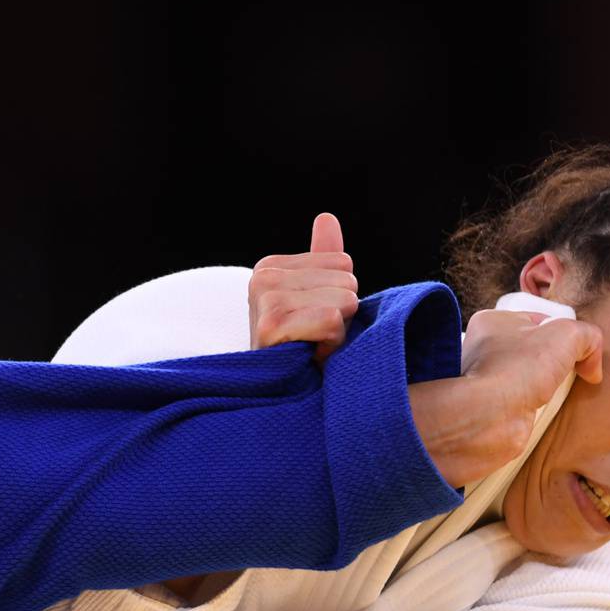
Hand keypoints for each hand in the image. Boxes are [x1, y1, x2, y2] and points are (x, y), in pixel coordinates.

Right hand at [249, 212, 357, 360]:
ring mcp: (264, 300)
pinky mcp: (270, 326)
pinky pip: (331, 320)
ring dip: (336, 330)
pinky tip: (310, 355)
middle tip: (314, 336)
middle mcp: (262, 277)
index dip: (339, 296)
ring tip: (311, 345)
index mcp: (270, 266)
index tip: (314, 319)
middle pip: (347, 279)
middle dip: (340, 313)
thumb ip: (322, 258)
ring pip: (343, 300)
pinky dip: (330, 343)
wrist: (283, 393)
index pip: (344, 262)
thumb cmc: (303, 345)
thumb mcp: (317, 297)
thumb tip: (326, 217)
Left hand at [410, 309, 603, 489]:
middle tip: (572, 370)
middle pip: (534, 350)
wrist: (491, 418)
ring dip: (549, 386)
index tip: (575, 347)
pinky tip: (546, 408)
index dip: (561, 331)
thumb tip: (592, 365)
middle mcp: (483, 350)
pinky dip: (539, 407)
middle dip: (556, 361)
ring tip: (558, 391)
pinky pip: (525, 404)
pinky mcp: (494, 409)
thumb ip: (589, 336)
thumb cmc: (519, 368)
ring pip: (531, 379)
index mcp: (492, 322)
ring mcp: (487, 381)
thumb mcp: (568, 334)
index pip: (537, 320)